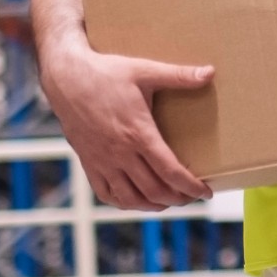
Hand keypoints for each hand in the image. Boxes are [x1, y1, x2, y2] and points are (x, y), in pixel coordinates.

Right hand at [37, 39, 213, 208]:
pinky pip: (106, 194)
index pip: (171, 171)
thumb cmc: (106, 72)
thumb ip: (179, 75)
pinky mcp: (88, 162)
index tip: (206, 192)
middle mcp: (120, 153)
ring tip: (169, 201)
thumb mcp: (144, 70)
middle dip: (179, 198)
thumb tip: (210, 72)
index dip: (191, 186)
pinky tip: (136, 200)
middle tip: (192, 197)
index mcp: (138, 133)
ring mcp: (102, 161)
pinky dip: (124, 203)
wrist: (65, 76)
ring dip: (154, 206)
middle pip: (155, 190)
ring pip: (130, 198)